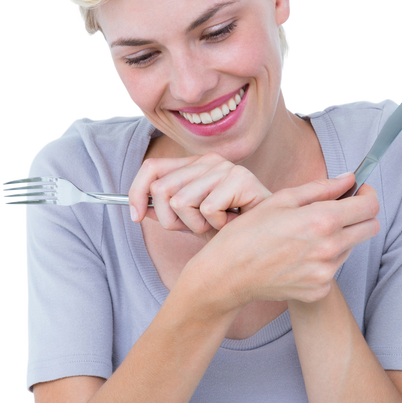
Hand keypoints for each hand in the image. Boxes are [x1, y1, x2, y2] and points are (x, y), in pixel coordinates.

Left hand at [128, 153, 272, 240]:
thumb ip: (166, 214)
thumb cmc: (230, 231)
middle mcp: (209, 161)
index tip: (136, 217)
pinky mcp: (242, 180)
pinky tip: (232, 223)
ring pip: (181, 202)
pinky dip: (216, 225)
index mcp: (195, 165)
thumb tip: (138, 209)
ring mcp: (226, 168)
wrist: (266, 241)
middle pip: (161, 190)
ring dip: (197, 225)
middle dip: (172, 220)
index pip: (151, 168)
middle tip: (198, 227)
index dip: (136, 192)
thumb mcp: (190, 223)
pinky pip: (207, 209)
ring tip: (218, 225)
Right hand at [190, 174, 380, 307]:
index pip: (370, 206)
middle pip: (370, 228)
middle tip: (338, 210)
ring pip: (350, 248)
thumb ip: (321, 188)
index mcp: (322, 221)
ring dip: (338, 238)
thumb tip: (349, 179)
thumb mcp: (282, 200)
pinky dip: (322, 260)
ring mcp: (325, 273)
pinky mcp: (318, 290)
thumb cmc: (249, 233)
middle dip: (359, 215)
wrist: (228, 274)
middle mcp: (330, 249)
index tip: (358, 192)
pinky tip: (297, 257)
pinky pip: (333, 269)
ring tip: (305, 237)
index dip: (367, 194)